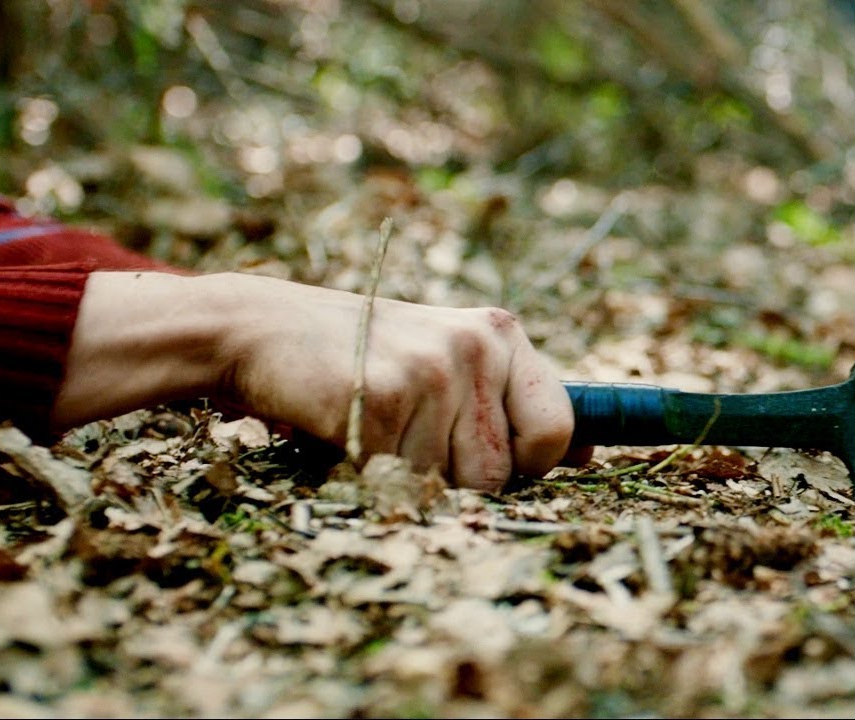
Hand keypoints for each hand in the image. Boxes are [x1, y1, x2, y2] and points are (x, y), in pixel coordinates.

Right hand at [55, 271, 575, 490]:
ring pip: (446, 485)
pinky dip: (365, 471)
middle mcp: (474, 346)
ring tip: (375, 423)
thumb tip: (588, 452)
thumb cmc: (366, 358)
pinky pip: (395, 480)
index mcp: (499, 335)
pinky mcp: (381, 398)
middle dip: (452, 475)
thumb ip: (512, 403)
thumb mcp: (450, 363)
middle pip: (498, 473)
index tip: (495, 456)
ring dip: (405, 474)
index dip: (527, 461)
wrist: (266, 329)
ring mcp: (429, 370)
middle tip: (407, 430)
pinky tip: (346, 425)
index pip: (558, 428)